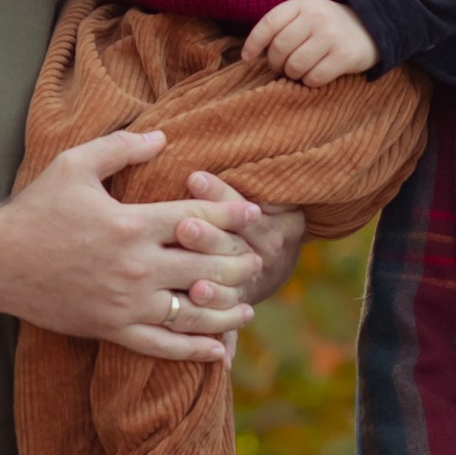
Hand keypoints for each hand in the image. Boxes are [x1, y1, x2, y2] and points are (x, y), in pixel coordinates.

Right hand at [0, 131, 253, 363]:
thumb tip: (162, 137)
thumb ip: (121, 147)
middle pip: (207, 266)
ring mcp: (127, 302)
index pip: (199, 218)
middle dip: (239, 264)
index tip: (254, 215)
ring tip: (248, 308)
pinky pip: (163, 346)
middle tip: (258, 261)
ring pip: (193, 311)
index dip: (231, 214)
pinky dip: (195, 351)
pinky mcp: (112, 329)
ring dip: (227, 311)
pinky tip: (218, 350)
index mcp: (133, 223)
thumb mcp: (74, 165)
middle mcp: (137, 266)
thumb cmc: (35, 210)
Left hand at [176, 174, 308, 313]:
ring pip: (233, 282)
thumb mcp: (260, 193)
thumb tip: (181, 140)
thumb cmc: (250, 212)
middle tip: (184, 227)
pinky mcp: (236, 306)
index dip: (220, 194)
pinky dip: (217, 314)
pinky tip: (196, 306)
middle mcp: (264, 251)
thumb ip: (234, 180)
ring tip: (194, 283)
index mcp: (274, 219)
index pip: (243, 207)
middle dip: (209, 238)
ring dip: (214, 283)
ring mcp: (250, 280)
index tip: (194, 178)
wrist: (272, 257)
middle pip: (235, 246)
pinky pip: (228, 313)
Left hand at [242, 0, 378, 86]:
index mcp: (303, 4)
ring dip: (293, 74)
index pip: (269, 23)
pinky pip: (314, 77)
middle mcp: (317, 17)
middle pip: (280, 48)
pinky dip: (310, 81)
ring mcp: (332, 36)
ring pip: (295, 65)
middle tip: (283, 67)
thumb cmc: (328, 25)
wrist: (371, 26)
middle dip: (276, 63)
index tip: (247, 58)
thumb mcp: (306, 14)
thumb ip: (282, 25)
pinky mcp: (345, 56)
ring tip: (300, 70)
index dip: (254, 43)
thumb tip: (252, 53)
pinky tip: (316, 74)